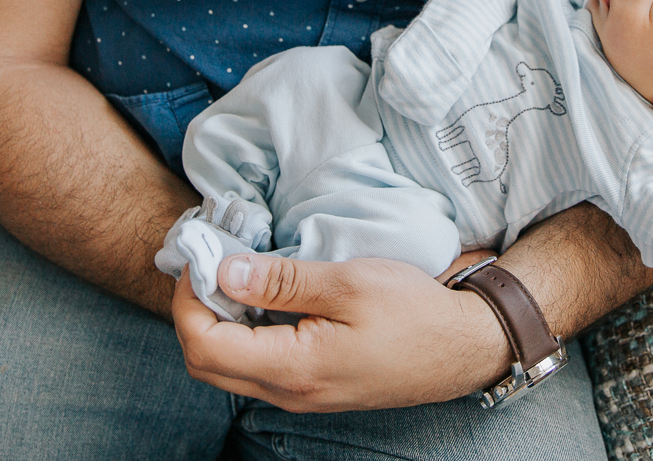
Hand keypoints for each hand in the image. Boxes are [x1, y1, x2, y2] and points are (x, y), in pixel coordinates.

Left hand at [171, 252, 510, 411]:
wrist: (463, 347)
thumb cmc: (414, 311)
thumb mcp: (349, 282)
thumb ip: (282, 281)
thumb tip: (224, 272)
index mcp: (293, 368)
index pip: (204, 345)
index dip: (189, 299)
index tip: (203, 257)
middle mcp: (289, 393)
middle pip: (206, 363)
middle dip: (194, 311)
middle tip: (210, 264)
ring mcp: (300, 395)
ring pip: (229, 368)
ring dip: (218, 322)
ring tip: (234, 274)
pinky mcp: (313, 387)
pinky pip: (257, 367)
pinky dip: (244, 332)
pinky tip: (262, 297)